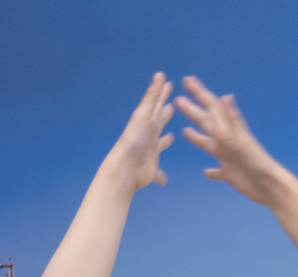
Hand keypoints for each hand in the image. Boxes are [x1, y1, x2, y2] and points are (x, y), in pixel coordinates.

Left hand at [106, 72, 174, 191]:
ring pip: (159, 145)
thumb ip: (152, 97)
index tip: (168, 84)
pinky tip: (164, 179)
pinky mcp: (152, 170)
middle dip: (164, 114)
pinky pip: (159, 173)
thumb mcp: (144, 115)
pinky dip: (161, 175)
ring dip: (164, 141)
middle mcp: (149, 136)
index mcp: (148, 122)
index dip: (162, 94)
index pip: (157, 104)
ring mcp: (150, 153)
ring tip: (170, 137)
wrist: (125, 168)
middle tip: (171, 106)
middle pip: (158, 122)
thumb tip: (159, 74)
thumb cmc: (134, 140)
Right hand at [176, 76, 288, 204]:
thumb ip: (230, 122)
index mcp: (229, 131)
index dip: (199, 93)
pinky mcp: (230, 174)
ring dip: (196, 138)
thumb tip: (224, 97)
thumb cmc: (257, 164)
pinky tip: (206, 172)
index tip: (187, 80)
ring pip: (208, 145)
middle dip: (192, 111)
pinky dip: (211, 171)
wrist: (270, 186)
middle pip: (206, 123)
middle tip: (178, 100)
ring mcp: (227, 158)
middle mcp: (226, 142)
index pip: (211, 108)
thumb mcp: (240, 142)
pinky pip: (217, 172)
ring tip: (185, 131)